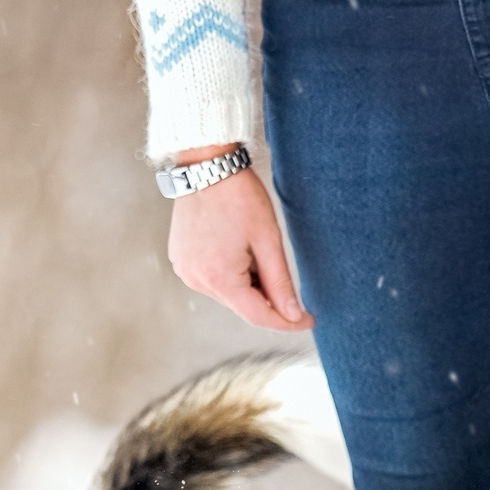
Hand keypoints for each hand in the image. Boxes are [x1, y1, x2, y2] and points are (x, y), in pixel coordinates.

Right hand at [162, 143, 311, 330]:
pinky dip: (232, 275)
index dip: (287, 322)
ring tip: (255, 250)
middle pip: (243, 306)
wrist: (206, 167)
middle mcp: (197, 280)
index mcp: (219, 278)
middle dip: (269, 300)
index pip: (259, 316)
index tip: (309, 321)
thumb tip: (292, 315)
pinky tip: (239, 250)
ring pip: (229, 294)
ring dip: (249, 285)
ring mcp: (185, 271)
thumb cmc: (240, 197)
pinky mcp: (181, 261)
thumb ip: (280, 282)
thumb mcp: (268, 240)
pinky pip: (213, 280)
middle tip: (287, 278)